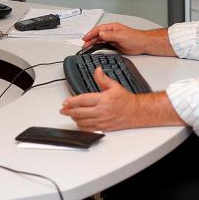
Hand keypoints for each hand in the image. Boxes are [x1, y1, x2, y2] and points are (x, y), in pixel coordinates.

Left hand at [59, 67, 185, 130]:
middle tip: (63, 109)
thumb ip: (103, 79)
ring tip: (69, 114)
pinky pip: (88, 129)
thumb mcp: (115, 86)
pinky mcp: (103, 127)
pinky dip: (81, 126)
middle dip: (68, 111)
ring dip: (73, 118)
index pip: (83, 100)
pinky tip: (78, 122)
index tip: (66, 101)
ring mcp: (102, 121)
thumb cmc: (126, 100)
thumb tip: (97, 71)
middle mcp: (101, 111)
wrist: (135, 112)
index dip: (72, 101)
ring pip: (82, 122)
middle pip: (79, 112)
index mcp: (103, 100)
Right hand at [81, 23, 175, 56]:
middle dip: (90, 39)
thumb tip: (100, 34)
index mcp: (112, 27)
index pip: (98, 29)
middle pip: (98, 35)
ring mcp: (113, 39)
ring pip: (100, 41)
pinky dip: (99, 48)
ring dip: (94, 44)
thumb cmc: (135, 37)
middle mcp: (112, 33)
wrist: (142, 44)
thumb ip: (109, 35)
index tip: (85, 38)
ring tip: (87, 48)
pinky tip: (95, 50)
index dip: (90, 33)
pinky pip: (104, 46)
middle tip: (84, 45)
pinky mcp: (115, 45)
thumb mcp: (121, 36)